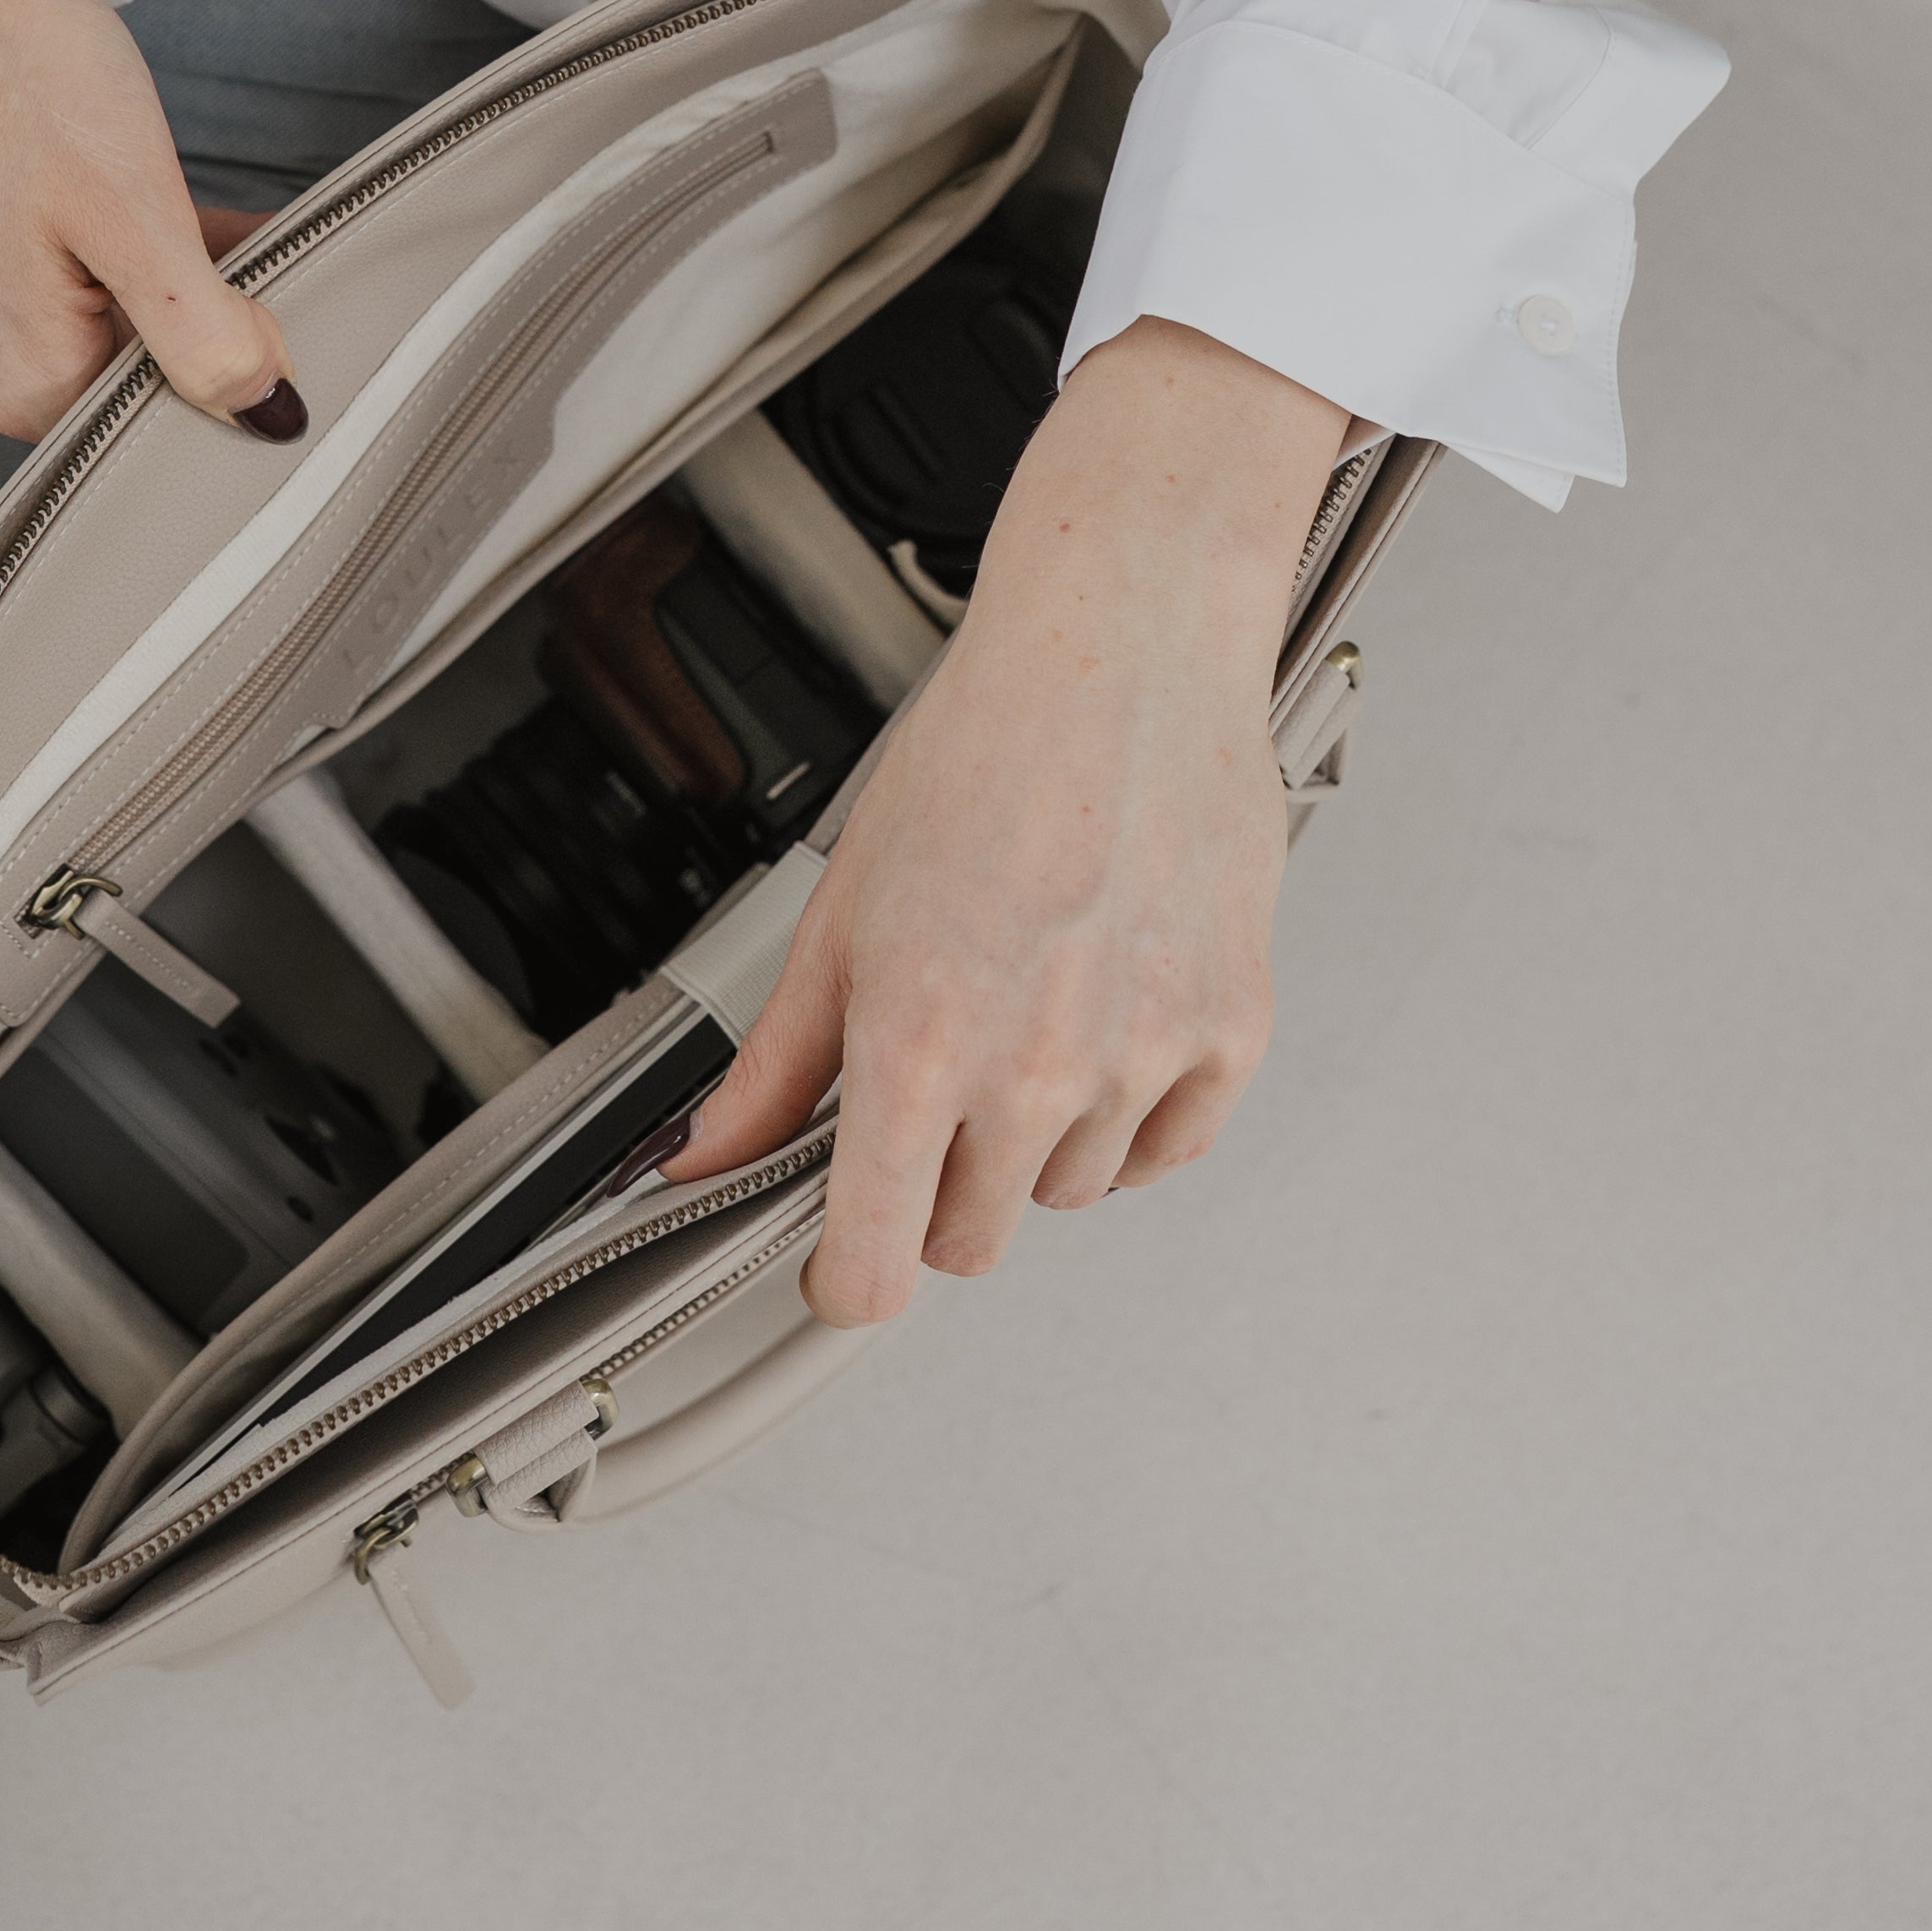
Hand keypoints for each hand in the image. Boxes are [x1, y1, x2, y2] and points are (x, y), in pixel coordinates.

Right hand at [0, 0, 300, 446]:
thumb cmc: (10, 74)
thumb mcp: (137, 215)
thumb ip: (204, 334)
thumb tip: (268, 415)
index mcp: (27, 386)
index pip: (178, 412)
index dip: (248, 353)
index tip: (287, 292)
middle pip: (145, 370)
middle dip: (214, 312)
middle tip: (268, 238)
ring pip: (119, 320)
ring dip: (181, 274)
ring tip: (227, 214)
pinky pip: (80, 282)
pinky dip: (135, 248)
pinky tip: (167, 198)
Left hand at [677, 318, 1346, 1321]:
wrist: (1122, 650)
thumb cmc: (982, 750)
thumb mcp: (842, 908)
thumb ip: (775, 1061)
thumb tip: (700, 1159)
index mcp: (920, 1043)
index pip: (875, 1270)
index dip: (843, 1280)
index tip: (840, 1260)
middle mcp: (1036, 1069)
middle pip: (970, 1243)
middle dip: (935, 1191)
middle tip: (936, 1078)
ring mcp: (1143, 1058)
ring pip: (1066, 1193)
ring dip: (1035, 1141)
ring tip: (1028, 1003)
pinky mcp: (1231, 1032)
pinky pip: (1165, 1149)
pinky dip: (1132, 1114)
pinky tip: (1104, 1014)